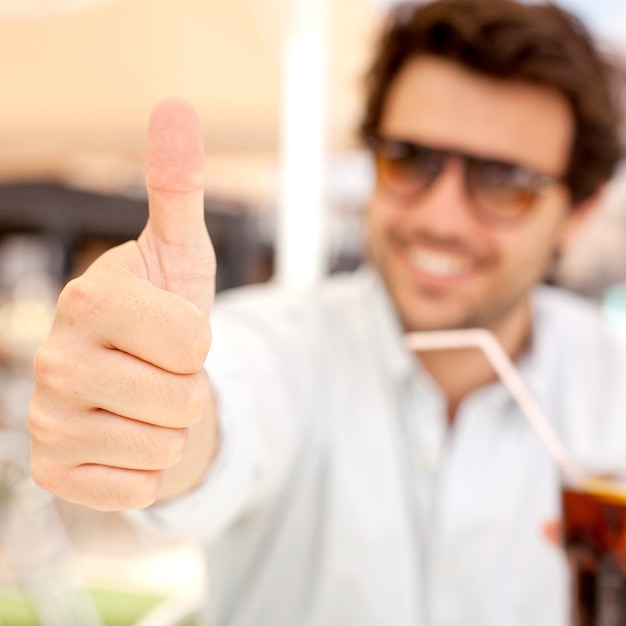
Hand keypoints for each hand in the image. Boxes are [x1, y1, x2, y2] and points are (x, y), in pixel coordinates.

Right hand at [28, 98, 217, 510]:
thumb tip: (175, 106)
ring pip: (164, 446)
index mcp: (88, 300)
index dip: (200, 342)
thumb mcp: (181, 254)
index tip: (174, 331)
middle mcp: (52, 359)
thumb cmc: (167, 318)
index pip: (194, 344)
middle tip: (161, 373)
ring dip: (170, 428)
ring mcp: (45, 420)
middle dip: (189, 389)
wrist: (140, 382)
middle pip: (183, 399)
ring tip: (145, 402)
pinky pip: (138, 487)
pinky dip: (149, 469)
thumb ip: (178, 186)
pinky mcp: (52, 472)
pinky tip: (125, 440)